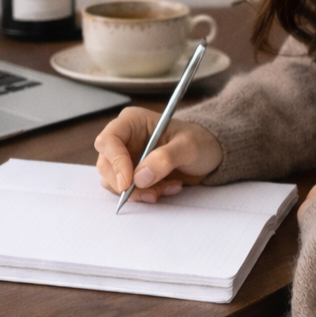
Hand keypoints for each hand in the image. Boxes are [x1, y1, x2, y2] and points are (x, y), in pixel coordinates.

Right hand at [94, 106, 223, 203]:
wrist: (209, 154)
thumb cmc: (199, 141)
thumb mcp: (188, 147)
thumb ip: (165, 159)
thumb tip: (139, 177)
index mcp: (132, 121)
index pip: (108, 140)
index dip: (114, 162)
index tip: (128, 182)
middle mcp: (124, 139)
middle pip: (106, 165)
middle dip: (128, 184)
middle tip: (153, 191)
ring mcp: (126, 158)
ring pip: (114, 182)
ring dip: (140, 191)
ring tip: (168, 187)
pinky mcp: (132, 175)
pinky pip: (128, 191)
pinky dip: (146, 195)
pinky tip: (168, 188)